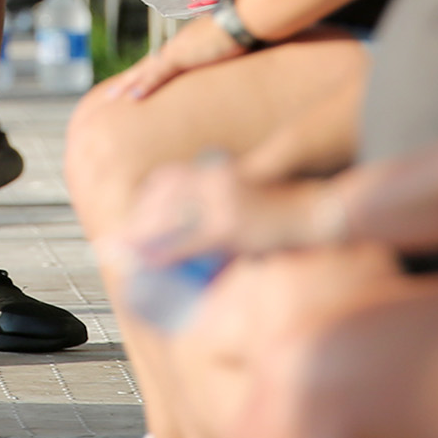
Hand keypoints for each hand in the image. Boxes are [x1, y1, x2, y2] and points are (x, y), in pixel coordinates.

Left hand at [102, 2, 245, 100]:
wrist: (246, 16)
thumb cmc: (244, 27)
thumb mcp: (233, 46)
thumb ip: (225, 54)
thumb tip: (232, 60)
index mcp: (188, 43)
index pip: (163, 60)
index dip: (148, 72)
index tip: (136, 82)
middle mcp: (179, 45)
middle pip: (149, 64)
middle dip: (132, 78)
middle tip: (113, 93)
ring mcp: (179, 50)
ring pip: (148, 69)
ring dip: (130, 83)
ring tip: (112, 97)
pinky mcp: (183, 56)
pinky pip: (159, 73)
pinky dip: (145, 84)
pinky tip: (134, 97)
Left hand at [119, 159, 333, 266]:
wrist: (318, 212)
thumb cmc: (288, 213)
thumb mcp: (252, 201)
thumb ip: (227, 208)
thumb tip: (208, 237)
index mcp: (221, 173)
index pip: (170, 180)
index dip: (147, 201)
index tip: (134, 220)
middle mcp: (216, 181)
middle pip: (160, 197)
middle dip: (137, 220)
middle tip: (119, 243)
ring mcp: (220, 202)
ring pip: (166, 219)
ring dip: (141, 237)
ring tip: (124, 255)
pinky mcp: (227, 226)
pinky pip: (184, 243)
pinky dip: (161, 254)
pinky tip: (147, 263)